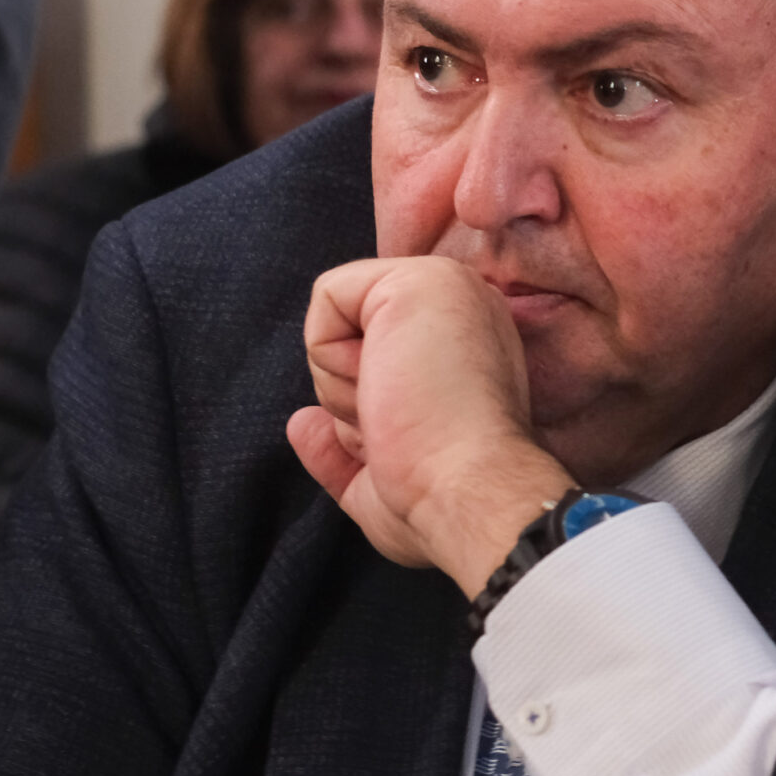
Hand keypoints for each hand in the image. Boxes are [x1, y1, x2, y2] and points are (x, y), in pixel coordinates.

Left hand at [287, 256, 573, 592]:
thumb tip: (302, 423)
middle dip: (354, 397)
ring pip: (337, 321)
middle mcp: (464, 308)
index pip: (382, 352)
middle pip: (354, 337)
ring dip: (343, 387)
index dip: (371, 405)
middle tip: (401, 424)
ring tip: (399, 410)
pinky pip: (327, 297)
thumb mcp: (383, 473)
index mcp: (469, 347)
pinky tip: (382, 385)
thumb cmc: (442, 496)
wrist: (472, 495)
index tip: (406, 437)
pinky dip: (329, 356)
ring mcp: (445, 287)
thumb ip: (344, 444)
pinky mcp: (416, 279)